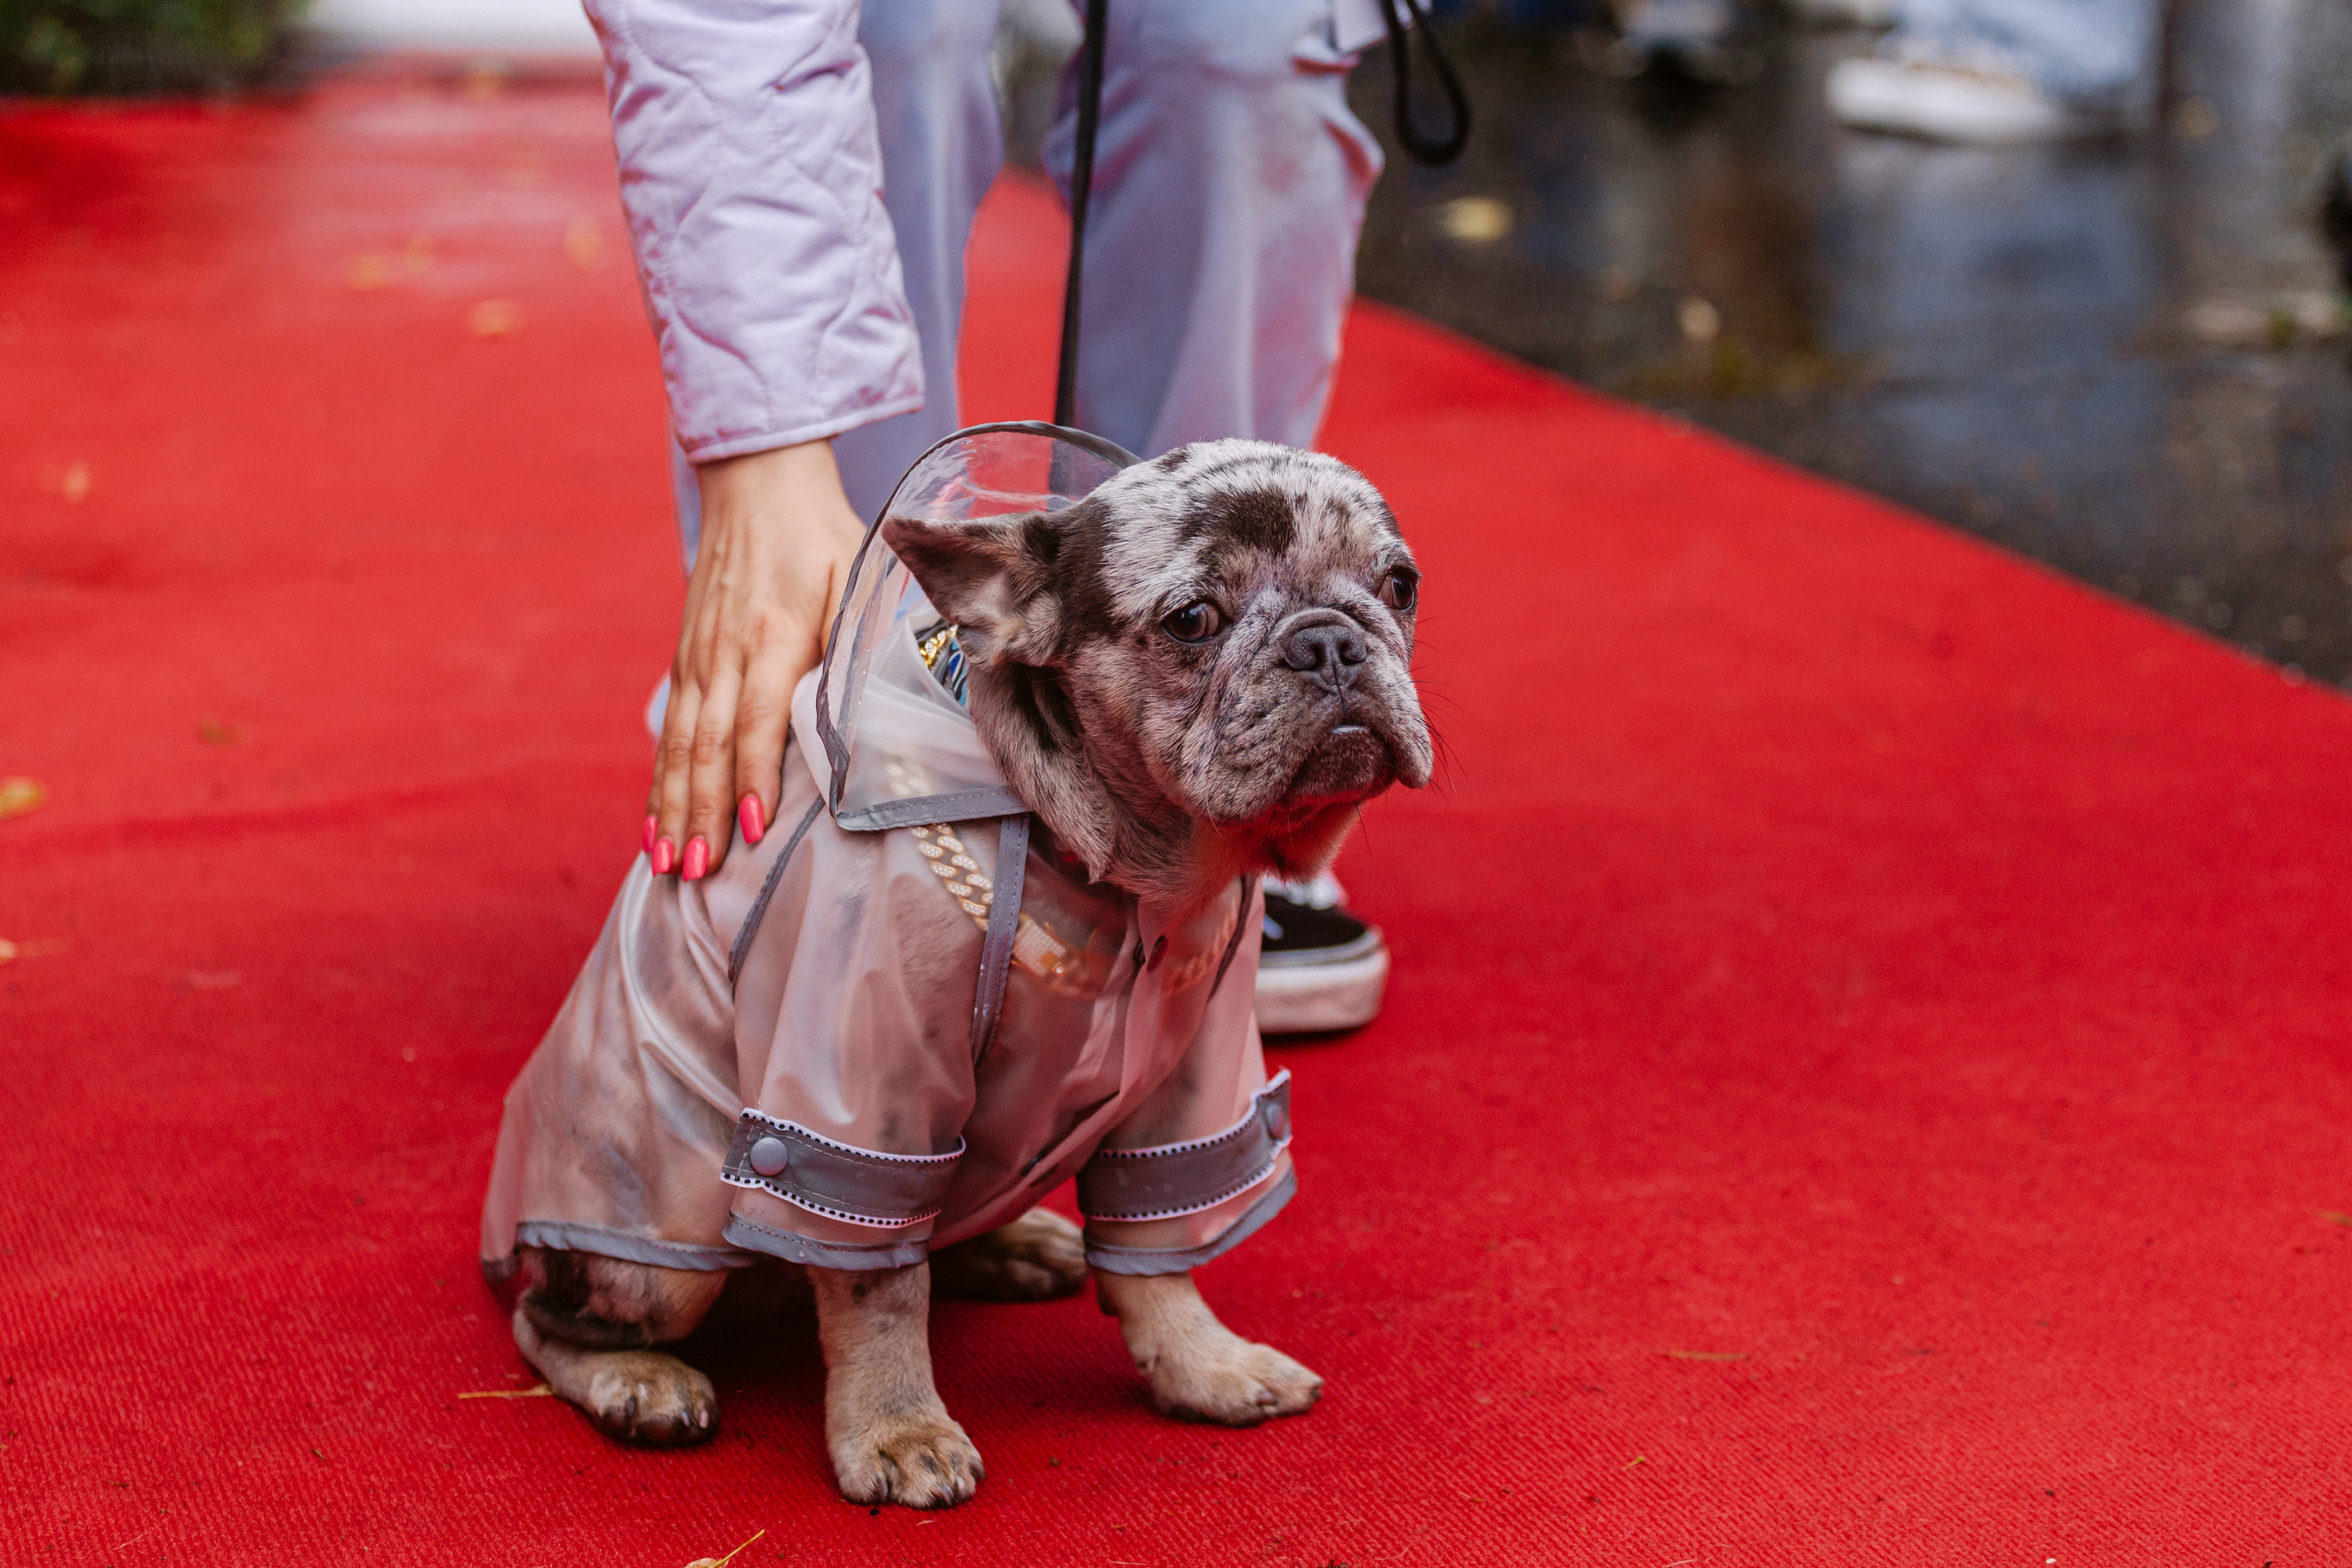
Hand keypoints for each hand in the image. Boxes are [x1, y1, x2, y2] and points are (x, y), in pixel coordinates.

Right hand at [648, 440, 862, 879]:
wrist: (757, 485)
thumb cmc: (820, 536)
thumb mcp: (855, 575)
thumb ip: (855, 637)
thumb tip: (864, 705)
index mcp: (774, 633)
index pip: (758, 714)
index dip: (755, 773)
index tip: (754, 826)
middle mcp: (726, 652)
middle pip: (709, 744)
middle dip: (704, 812)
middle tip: (700, 872)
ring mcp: (699, 659)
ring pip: (682, 746)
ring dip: (674, 809)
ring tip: (671, 866)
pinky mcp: (685, 662)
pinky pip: (671, 732)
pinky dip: (659, 783)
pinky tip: (653, 828)